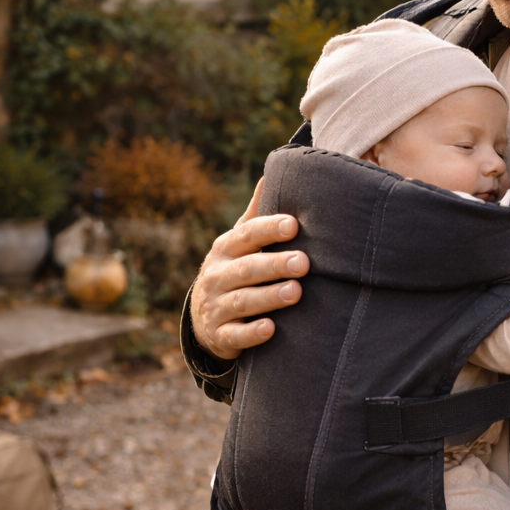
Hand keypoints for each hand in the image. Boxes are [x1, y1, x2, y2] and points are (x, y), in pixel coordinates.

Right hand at [190, 179, 309, 360]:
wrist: (205, 321)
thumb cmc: (234, 272)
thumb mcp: (238, 244)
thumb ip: (255, 215)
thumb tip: (271, 173)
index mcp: (226, 249)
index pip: (247, 235)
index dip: (269, 229)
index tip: (294, 225)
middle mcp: (217, 276)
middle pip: (247, 268)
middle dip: (275, 264)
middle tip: (304, 262)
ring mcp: (216, 307)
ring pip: (243, 301)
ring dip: (269, 297)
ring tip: (295, 292)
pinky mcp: (220, 336)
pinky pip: (235, 336)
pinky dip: (252, 333)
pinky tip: (270, 329)